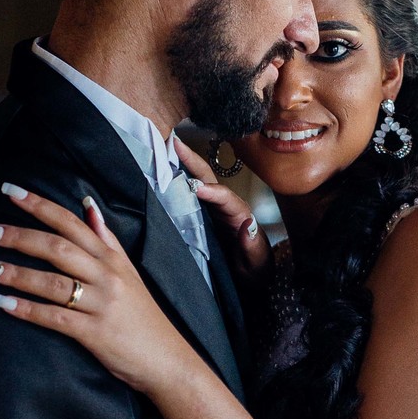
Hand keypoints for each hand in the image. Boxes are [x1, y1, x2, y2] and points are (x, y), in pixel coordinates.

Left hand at [0, 185, 194, 396]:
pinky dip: (26, 309)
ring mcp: (101, 304)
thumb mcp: (128, 271)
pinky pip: (55, 317)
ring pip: (52, 282)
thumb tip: (87, 204)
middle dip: (17, 236)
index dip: (39, 204)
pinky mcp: (95, 333)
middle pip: (56, 247)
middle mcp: (106, 275)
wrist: (167, 359)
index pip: (70, 222)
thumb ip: (106, 238)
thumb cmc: (143, 316)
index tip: (8, 190)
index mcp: (110, 258)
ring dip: (15, 272)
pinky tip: (2, 303)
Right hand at [174, 137, 271, 283]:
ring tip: (161, 148)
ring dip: (181, 164)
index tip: (196, 187)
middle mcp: (226, 206)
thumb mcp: (256, 265)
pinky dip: (175, 179)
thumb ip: (252, 248)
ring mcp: (212, 208)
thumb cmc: (255, 270)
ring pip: (196, 181)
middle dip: (192, 160)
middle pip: (209, 178)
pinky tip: (160, 170)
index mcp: (240, 215)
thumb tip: (247, 225)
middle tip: (173, 143)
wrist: (252, 275)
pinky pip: (187, 194)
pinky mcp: (201, 213)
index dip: (212, 192)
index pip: (226, 199)